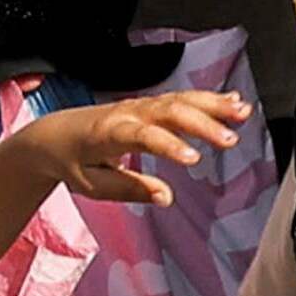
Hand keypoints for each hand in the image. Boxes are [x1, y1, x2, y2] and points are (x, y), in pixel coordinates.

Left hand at [29, 83, 249, 208]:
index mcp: (109, 133)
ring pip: (180, 99)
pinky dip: (207, 99)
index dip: (170, 146)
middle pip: (170, 111)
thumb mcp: (92, 184)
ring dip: (212, 104)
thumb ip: (129, 189)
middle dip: (202, 123)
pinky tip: (231, 101)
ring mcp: (139, 105)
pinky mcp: (148, 105)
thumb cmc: (71, 161)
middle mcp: (128, 113)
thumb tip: (165, 196)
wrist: (53, 134)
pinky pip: (180, 98)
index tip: (194, 159)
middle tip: (230, 140)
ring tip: (242, 112)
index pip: (144, 136)